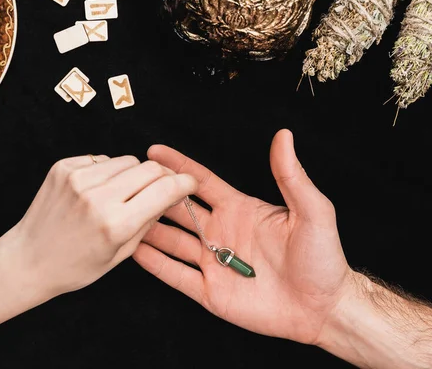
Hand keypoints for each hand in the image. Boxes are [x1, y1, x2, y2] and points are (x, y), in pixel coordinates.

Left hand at [0, 154, 197, 306]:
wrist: (27, 259)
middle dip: (162, 176)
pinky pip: (100, 159)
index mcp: (115, 223)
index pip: (164, 188)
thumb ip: (148, 221)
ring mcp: (77, 178)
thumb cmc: (74, 266)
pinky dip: (106, 171)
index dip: (184, 183)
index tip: (189, 183)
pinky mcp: (63, 168)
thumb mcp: (120, 254)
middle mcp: (97, 196)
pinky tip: (97, 190)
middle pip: (149, 168)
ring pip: (126, 160)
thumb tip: (170, 194)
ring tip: (122, 194)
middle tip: (161, 187)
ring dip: (132, 174)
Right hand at [134, 129, 352, 344]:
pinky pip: (175, 275)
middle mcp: (220, 233)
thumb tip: (284, 136)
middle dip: (155, 196)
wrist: (323, 308)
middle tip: (130, 184)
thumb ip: (291, 176)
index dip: (178, 165)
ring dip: (148, 229)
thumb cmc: (323, 258)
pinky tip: (133, 251)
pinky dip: (154, 264)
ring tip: (123, 216)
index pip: (200, 182)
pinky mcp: (210, 292)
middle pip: (178, 209)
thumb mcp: (312, 212)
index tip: (154, 151)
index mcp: (239, 210)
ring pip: (171, 241)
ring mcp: (212, 262)